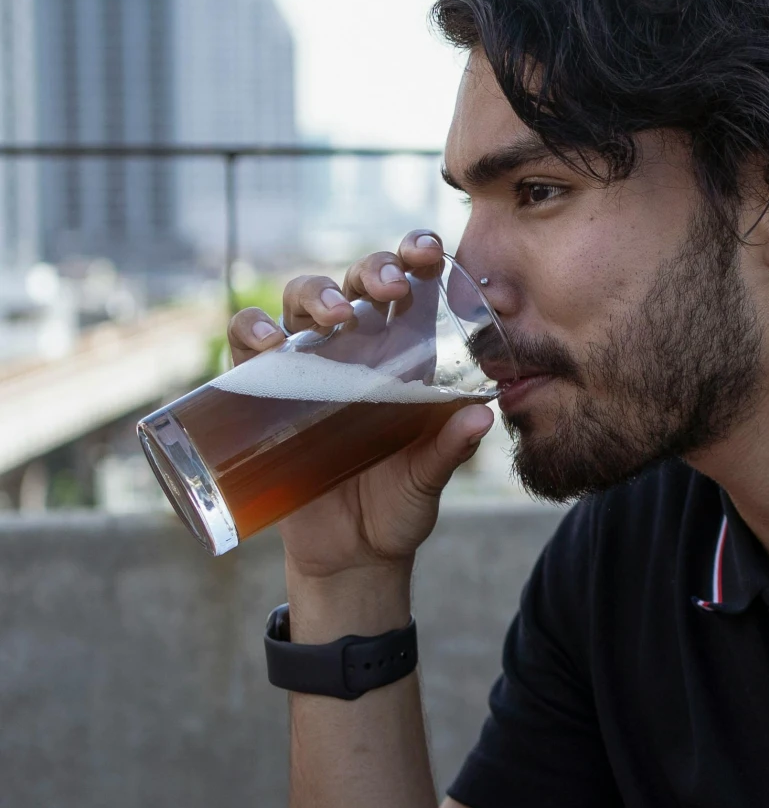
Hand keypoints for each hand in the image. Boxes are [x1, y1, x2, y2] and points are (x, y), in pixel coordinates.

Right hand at [227, 229, 492, 584]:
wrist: (351, 556)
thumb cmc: (397, 506)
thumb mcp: (428, 478)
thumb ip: (450, 449)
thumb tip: (482, 415)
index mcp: (402, 355)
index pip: (407, 290)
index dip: (414, 257)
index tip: (431, 251)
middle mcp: (353, 351)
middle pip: (353, 284)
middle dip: (370, 270)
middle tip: (389, 287)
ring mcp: (306, 368)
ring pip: (300, 304)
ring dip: (314, 295)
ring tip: (334, 317)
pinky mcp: (263, 393)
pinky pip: (247, 346)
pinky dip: (252, 332)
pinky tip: (268, 342)